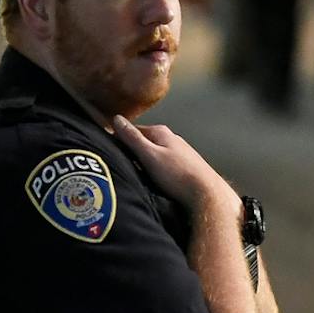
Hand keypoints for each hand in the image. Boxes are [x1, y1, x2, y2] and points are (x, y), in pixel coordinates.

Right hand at [113, 116, 240, 219]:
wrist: (206, 194)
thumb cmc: (177, 175)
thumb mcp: (149, 155)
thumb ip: (132, 138)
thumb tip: (116, 118)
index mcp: (161, 133)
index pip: (133, 130)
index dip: (119, 140)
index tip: (107, 150)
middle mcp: (172, 139)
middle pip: (144, 143)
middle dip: (132, 152)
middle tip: (118, 165)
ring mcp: (179, 154)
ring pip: (154, 155)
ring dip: (143, 163)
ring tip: (134, 176)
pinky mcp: (184, 168)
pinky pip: (163, 166)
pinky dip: (154, 171)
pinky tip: (152, 182)